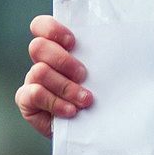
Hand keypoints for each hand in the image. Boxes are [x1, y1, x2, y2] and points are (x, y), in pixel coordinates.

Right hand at [15, 15, 93, 138]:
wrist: (89, 128)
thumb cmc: (98, 96)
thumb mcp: (103, 74)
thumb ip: (104, 58)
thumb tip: (127, 47)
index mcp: (57, 48)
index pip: (41, 26)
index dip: (52, 29)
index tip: (73, 42)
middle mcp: (41, 61)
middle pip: (38, 47)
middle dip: (63, 60)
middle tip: (83, 75)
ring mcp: (32, 80)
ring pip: (39, 71)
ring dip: (66, 86)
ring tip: (85, 99)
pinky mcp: (26, 101)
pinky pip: (35, 94)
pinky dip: (55, 102)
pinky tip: (71, 111)